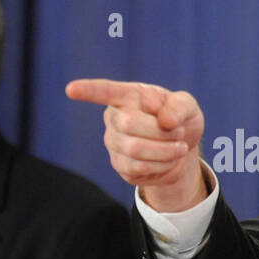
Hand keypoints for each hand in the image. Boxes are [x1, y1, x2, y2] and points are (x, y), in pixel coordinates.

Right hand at [65, 78, 207, 211]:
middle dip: (161, 131)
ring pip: (135, 150)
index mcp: (127, 96)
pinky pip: (140, 169)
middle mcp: (114, 118)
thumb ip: (179, 106)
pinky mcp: (121, 167)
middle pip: (129, 124)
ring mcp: (114, 144)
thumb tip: (165, 119)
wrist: (183, 148)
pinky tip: (169, 160)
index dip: (87, 91)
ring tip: (178, 147)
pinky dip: (163, 165)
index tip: (71, 89)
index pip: (104, 91)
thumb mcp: (187, 105)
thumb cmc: (179, 119)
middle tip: (179, 132)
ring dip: (166, 150)